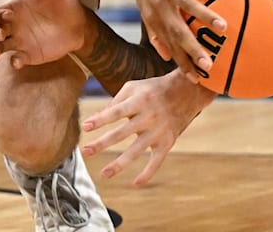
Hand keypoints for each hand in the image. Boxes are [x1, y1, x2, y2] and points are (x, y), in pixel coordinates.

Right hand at [0, 0, 86, 67]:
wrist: (81, 24)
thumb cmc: (66, 2)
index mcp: (15, 9)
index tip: (7, 16)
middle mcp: (14, 26)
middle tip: (0, 35)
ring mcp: (20, 42)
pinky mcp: (29, 55)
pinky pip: (15, 60)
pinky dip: (13, 61)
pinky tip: (18, 60)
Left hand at [80, 68, 216, 185]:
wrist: (187, 92)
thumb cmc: (154, 89)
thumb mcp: (134, 87)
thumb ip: (115, 102)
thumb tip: (96, 118)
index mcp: (140, 100)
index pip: (116, 112)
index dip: (101, 119)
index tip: (85, 127)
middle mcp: (149, 116)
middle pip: (122, 133)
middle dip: (102, 143)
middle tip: (85, 151)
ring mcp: (159, 131)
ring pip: (137, 150)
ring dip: (120, 163)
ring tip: (104, 174)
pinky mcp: (167, 142)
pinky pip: (157, 160)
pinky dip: (148, 173)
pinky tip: (135, 184)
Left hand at [130, 0, 224, 79]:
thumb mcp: (147, 8)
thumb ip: (155, 32)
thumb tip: (165, 57)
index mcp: (153, 16)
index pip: (169, 44)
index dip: (181, 61)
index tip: (196, 78)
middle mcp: (158, 3)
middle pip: (177, 30)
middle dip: (192, 48)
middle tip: (209, 64)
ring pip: (186, 3)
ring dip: (204, 15)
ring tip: (223, 27)